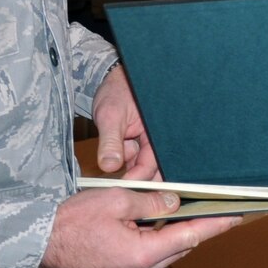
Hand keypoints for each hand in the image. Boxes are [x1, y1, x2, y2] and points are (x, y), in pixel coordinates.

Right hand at [39, 186, 238, 267]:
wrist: (36, 245)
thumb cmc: (69, 223)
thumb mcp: (115, 201)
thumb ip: (150, 203)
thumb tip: (175, 203)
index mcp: (141, 256)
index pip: (189, 237)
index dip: (215, 225)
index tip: (235, 217)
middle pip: (177, 247)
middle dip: (190, 226)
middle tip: (205, 206)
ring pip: (162, 255)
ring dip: (168, 235)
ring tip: (171, 211)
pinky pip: (146, 262)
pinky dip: (151, 245)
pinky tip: (147, 228)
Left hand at [91, 64, 159, 179]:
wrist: (113, 80)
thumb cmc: (117, 91)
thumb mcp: (110, 115)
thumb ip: (110, 141)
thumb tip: (108, 167)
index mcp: (159, 132)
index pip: (153, 164)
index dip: (138, 178)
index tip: (122, 187)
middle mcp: (157, 139)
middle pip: (152, 169)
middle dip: (135, 175)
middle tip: (116, 182)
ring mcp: (148, 142)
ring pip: (140, 165)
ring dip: (127, 165)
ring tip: (116, 148)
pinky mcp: (139, 143)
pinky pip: (134, 158)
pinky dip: (124, 158)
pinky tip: (116, 149)